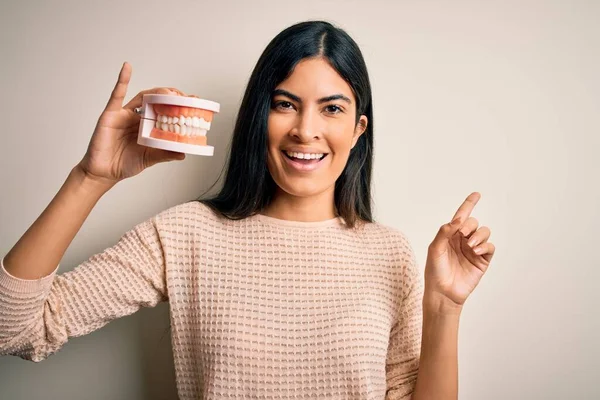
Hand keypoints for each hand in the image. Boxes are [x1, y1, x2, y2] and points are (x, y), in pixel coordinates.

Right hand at [77, 62, 192, 186]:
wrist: (104, 173)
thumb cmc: (124, 164)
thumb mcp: (149, 159)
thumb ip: (164, 154)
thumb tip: (183, 153)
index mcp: (148, 127)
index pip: (166, 112)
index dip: (179, 106)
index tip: (195, 103)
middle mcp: (138, 118)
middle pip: (157, 101)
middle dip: (172, 97)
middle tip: (186, 98)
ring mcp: (125, 115)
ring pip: (143, 97)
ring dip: (158, 92)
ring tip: (170, 93)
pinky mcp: (111, 114)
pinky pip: (116, 95)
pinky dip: (122, 80)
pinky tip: (127, 68)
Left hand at [424, 192, 495, 313]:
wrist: (443, 293)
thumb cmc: (435, 271)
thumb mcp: (435, 248)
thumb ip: (444, 232)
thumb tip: (458, 219)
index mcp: (450, 235)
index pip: (461, 217)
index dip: (469, 204)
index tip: (476, 194)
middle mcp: (463, 240)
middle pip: (473, 223)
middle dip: (470, 225)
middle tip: (464, 234)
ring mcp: (474, 250)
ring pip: (484, 232)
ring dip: (479, 235)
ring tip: (470, 246)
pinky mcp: (482, 260)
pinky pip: (490, 247)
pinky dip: (485, 246)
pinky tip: (476, 251)